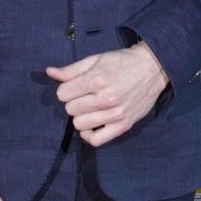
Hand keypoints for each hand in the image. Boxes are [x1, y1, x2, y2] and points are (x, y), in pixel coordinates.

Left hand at [46, 43, 168, 146]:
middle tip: (84, 95)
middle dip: (73, 101)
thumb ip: (71, 69)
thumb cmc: (122, 62)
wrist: (152, 68)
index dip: (66, 89)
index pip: (62, 94)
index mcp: (96, 79)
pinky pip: (96, 140)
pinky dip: (88, 134)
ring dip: (80, 116)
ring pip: (80, 124)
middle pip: (70, 109)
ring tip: (89, 108)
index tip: (74, 86)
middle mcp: (105, 98)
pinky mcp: (124, 125)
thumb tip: (49, 72)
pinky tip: (90, 125)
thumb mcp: (95, 59)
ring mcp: (115, 114)